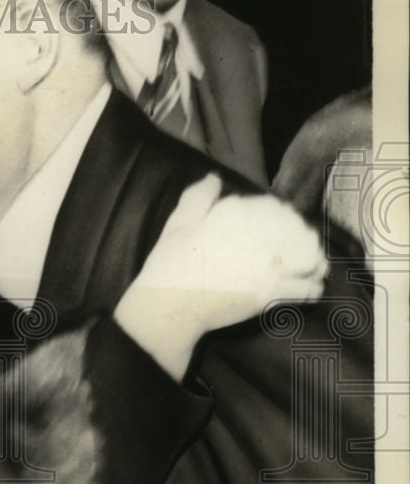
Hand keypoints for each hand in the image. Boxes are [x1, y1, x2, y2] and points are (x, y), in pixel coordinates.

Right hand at [114, 173, 328, 379]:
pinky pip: (305, 290)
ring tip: (313, 266)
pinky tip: (311, 288)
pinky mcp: (271, 295)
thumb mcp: (178, 222)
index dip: (283, 215)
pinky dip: (312, 289)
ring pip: (309, 258)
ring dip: (314, 261)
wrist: (169, 305)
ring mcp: (268, 267)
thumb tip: (214, 177)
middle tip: (303, 246)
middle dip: (303, 237)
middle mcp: (259, 237)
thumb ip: (198, 196)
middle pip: (299, 231)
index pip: (276, 208)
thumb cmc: (170, 263)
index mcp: (237, 216)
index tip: (282, 223)